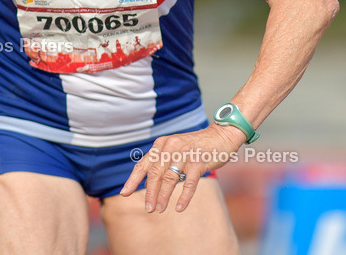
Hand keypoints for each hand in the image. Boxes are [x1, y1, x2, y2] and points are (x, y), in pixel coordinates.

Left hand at [120, 123, 245, 213]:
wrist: (221, 135)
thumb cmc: (196, 145)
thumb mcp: (175, 147)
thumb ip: (162, 160)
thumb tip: (148, 182)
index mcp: (161, 144)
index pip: (143, 164)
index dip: (133, 179)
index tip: (124, 193)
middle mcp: (170, 147)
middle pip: (155, 174)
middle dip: (149, 193)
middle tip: (148, 208)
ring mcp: (184, 154)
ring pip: (169, 179)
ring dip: (163, 196)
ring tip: (159, 209)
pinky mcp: (198, 162)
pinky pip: (189, 183)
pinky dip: (184, 197)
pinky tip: (179, 208)